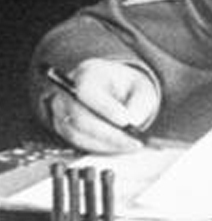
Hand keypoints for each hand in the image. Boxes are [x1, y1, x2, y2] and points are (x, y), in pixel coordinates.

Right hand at [44, 58, 159, 152]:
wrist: (117, 92)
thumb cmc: (128, 88)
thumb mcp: (141, 88)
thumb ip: (139, 102)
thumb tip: (132, 121)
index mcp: (87, 72)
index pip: (86, 91)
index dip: (105, 108)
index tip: (126, 121)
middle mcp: (67, 91)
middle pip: (79, 117)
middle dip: (108, 133)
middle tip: (132, 141)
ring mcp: (61, 110)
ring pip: (77, 134)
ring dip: (104, 143)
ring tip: (129, 145)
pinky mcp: (63, 128)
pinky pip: (77, 143)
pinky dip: (99, 147)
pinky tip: (118, 147)